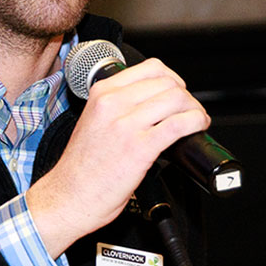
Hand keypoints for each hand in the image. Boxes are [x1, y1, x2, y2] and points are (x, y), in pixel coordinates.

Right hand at [26, 58, 209, 258]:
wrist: (69, 197)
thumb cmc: (81, 168)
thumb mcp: (94, 121)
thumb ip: (118, 106)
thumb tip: (152, 103)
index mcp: (101, 93)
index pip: (151, 68)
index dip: (173, 79)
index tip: (177, 92)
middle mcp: (113, 104)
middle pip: (168, 82)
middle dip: (186, 96)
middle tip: (189, 111)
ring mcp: (126, 125)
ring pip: (177, 99)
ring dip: (195, 109)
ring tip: (196, 121)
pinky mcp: (140, 148)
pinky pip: (180, 124)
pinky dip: (196, 123)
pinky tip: (197, 129)